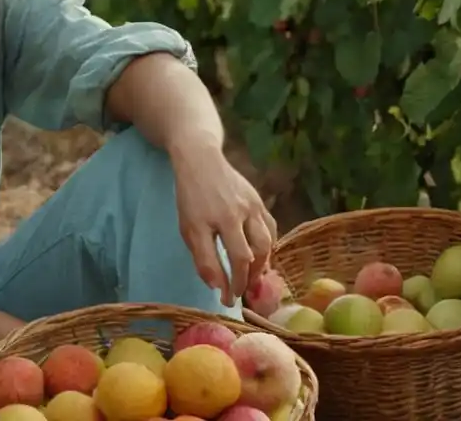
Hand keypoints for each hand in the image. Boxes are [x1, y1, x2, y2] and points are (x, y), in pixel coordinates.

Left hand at [169, 142, 277, 306]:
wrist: (201, 160)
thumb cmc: (191, 198)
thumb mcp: (188, 228)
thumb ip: (203, 258)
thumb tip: (217, 286)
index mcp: (220, 219)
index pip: (235, 259)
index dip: (232, 283)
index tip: (227, 300)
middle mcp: (240, 212)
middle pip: (255, 253)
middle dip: (248, 278)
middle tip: (240, 292)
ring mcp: (253, 205)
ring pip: (267, 241)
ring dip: (261, 264)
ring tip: (250, 279)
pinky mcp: (259, 202)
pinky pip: (271, 228)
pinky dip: (268, 246)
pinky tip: (260, 256)